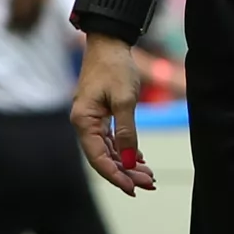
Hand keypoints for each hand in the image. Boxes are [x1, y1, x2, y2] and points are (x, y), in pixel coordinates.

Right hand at [71, 34, 156, 194]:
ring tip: (148, 175)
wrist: (109, 43)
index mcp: (84, 122)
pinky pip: (110, 139)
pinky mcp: (100, 115)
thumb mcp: (125, 100)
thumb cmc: (115, 68)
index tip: (134, 189)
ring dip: (127, 163)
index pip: (98, 158)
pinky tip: (138, 158)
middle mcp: (84, 124)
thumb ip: (126, 132)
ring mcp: (91, 120)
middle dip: (126, 173)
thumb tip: (128, 160)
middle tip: (149, 184)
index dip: (116, 176)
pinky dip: (124, 149)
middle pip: (103, 158)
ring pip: (108, 150)